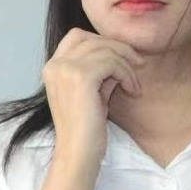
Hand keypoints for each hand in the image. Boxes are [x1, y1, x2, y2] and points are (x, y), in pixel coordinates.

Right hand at [42, 27, 144, 165]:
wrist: (78, 153)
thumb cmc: (87, 128)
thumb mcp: (93, 91)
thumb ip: (101, 69)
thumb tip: (122, 53)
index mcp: (53, 67)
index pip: (77, 36)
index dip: (102, 41)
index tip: (121, 57)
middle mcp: (55, 64)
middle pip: (93, 38)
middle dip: (119, 49)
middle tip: (137, 63)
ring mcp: (66, 69)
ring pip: (105, 50)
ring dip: (126, 65)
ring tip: (134, 85)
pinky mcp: (81, 77)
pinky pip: (112, 63)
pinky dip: (127, 74)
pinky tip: (132, 89)